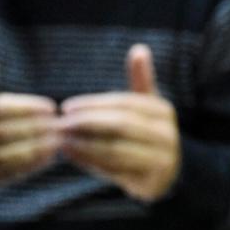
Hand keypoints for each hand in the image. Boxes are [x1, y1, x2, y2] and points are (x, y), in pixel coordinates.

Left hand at [60, 44, 179, 201]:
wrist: (170, 173)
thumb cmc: (148, 134)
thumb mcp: (147, 106)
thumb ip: (141, 80)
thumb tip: (139, 49)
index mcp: (162, 111)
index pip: (123, 103)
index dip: (93, 104)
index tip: (66, 107)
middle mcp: (166, 134)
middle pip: (121, 125)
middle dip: (87, 123)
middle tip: (60, 124)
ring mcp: (162, 159)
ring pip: (116, 149)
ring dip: (85, 145)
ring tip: (62, 141)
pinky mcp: (151, 181)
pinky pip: (116, 170)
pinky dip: (92, 163)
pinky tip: (73, 157)